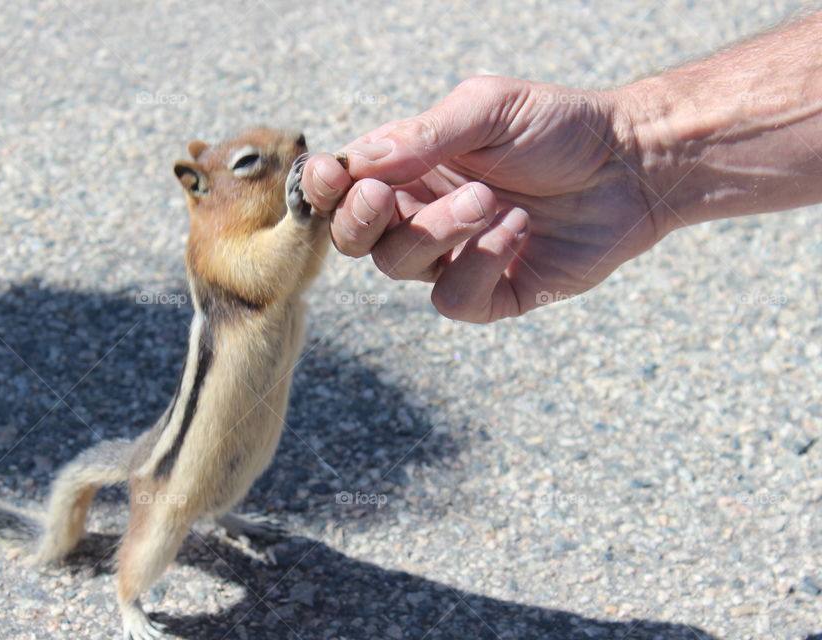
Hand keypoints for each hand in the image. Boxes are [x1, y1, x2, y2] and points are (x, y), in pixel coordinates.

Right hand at [302, 76, 666, 321]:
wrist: (631, 165)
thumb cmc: (559, 126)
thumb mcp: (488, 108)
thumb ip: (423, 136)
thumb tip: (359, 164)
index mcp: (411, 169)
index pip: (343, 189)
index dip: (323, 190)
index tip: (330, 176)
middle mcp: (423, 215)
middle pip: (355, 239)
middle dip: (363, 220)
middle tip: (387, 195)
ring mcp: (455, 257)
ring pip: (401, 267)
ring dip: (438, 232)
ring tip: (491, 200)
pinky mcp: (493, 293)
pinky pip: (454, 299)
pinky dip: (480, 265)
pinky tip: (519, 232)